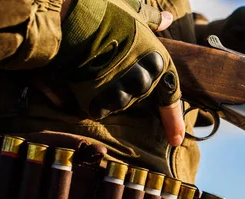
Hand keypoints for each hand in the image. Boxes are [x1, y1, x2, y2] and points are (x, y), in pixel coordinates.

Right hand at [57, 0, 184, 145]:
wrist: (67, 19)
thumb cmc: (100, 12)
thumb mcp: (131, 11)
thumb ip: (151, 20)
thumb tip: (167, 18)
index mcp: (158, 60)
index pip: (170, 95)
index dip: (173, 120)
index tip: (176, 140)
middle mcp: (145, 79)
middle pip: (138, 96)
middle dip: (126, 85)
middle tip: (109, 64)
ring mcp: (122, 92)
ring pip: (119, 102)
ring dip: (108, 91)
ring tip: (94, 66)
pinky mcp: (98, 101)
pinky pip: (98, 109)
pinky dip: (90, 99)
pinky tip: (82, 79)